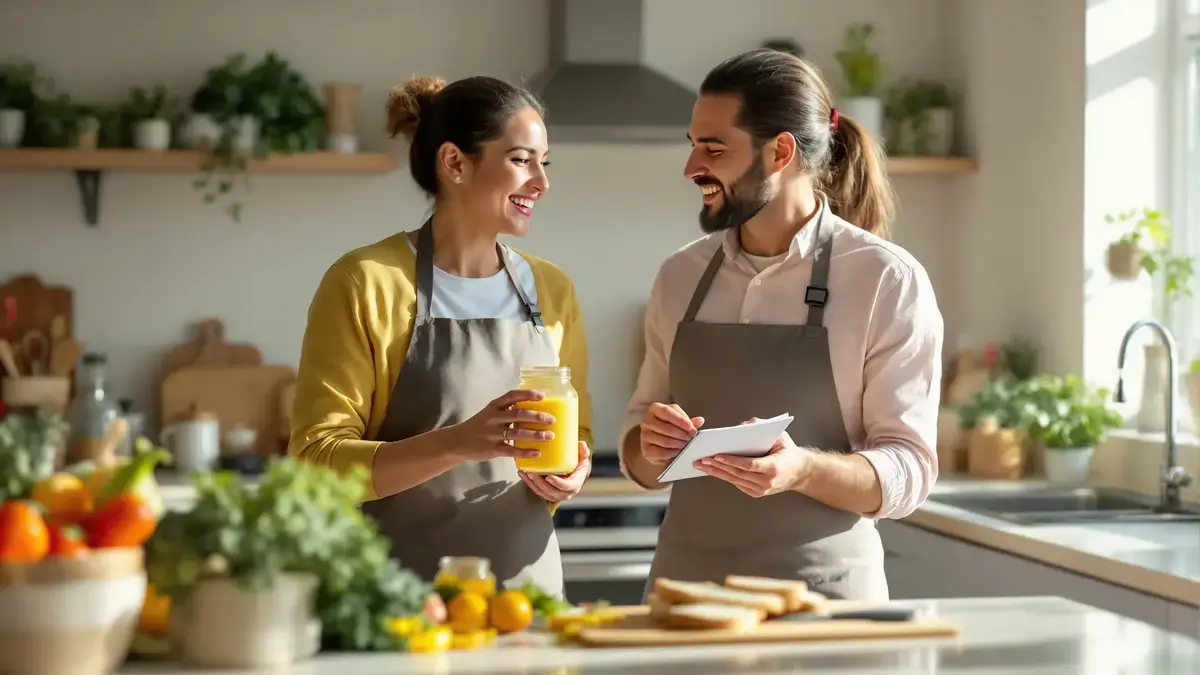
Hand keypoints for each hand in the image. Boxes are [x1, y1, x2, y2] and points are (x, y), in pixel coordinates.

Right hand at [447, 389, 554, 461]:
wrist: (457, 441)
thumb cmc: (478, 426)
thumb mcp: (490, 413)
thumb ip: (507, 411)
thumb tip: (532, 410)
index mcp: (494, 406)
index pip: (512, 396)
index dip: (528, 394)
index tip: (542, 396)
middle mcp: (494, 418)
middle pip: (519, 415)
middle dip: (537, 417)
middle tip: (552, 419)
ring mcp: (493, 434)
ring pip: (518, 433)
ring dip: (536, 435)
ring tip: (550, 436)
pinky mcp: (492, 449)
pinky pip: (512, 451)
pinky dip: (526, 452)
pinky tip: (537, 452)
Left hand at [519, 442, 591, 501]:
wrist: (575, 475)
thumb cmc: (579, 466)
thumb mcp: (583, 459)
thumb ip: (583, 452)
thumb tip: (581, 444)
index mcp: (574, 485)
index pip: (566, 486)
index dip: (558, 483)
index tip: (549, 477)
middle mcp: (565, 493)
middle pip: (551, 492)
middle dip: (540, 484)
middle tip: (532, 473)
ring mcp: (555, 495)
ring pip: (542, 493)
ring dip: (532, 484)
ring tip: (525, 473)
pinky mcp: (547, 493)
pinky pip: (537, 490)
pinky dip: (529, 483)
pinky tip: (523, 474)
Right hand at [639, 402, 704, 464]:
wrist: (658, 443)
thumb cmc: (670, 428)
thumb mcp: (680, 422)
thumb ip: (690, 422)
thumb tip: (700, 420)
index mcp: (655, 409)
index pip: (666, 411)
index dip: (679, 419)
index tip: (691, 427)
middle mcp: (647, 421)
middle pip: (666, 428)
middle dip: (682, 435)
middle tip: (691, 439)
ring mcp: (644, 435)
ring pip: (664, 441)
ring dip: (678, 444)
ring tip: (686, 445)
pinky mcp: (645, 449)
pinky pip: (661, 452)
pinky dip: (672, 453)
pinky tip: (678, 452)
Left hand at [695, 418, 809, 497]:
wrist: (800, 472)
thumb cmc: (788, 451)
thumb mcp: (780, 436)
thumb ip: (763, 427)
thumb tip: (743, 425)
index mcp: (773, 467)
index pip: (748, 464)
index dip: (731, 461)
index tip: (716, 456)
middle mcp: (767, 482)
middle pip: (737, 474)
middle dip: (717, 466)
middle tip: (701, 459)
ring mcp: (761, 490)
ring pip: (734, 480)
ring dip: (716, 472)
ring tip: (702, 465)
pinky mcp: (756, 493)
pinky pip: (737, 483)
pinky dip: (724, 476)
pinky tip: (712, 470)